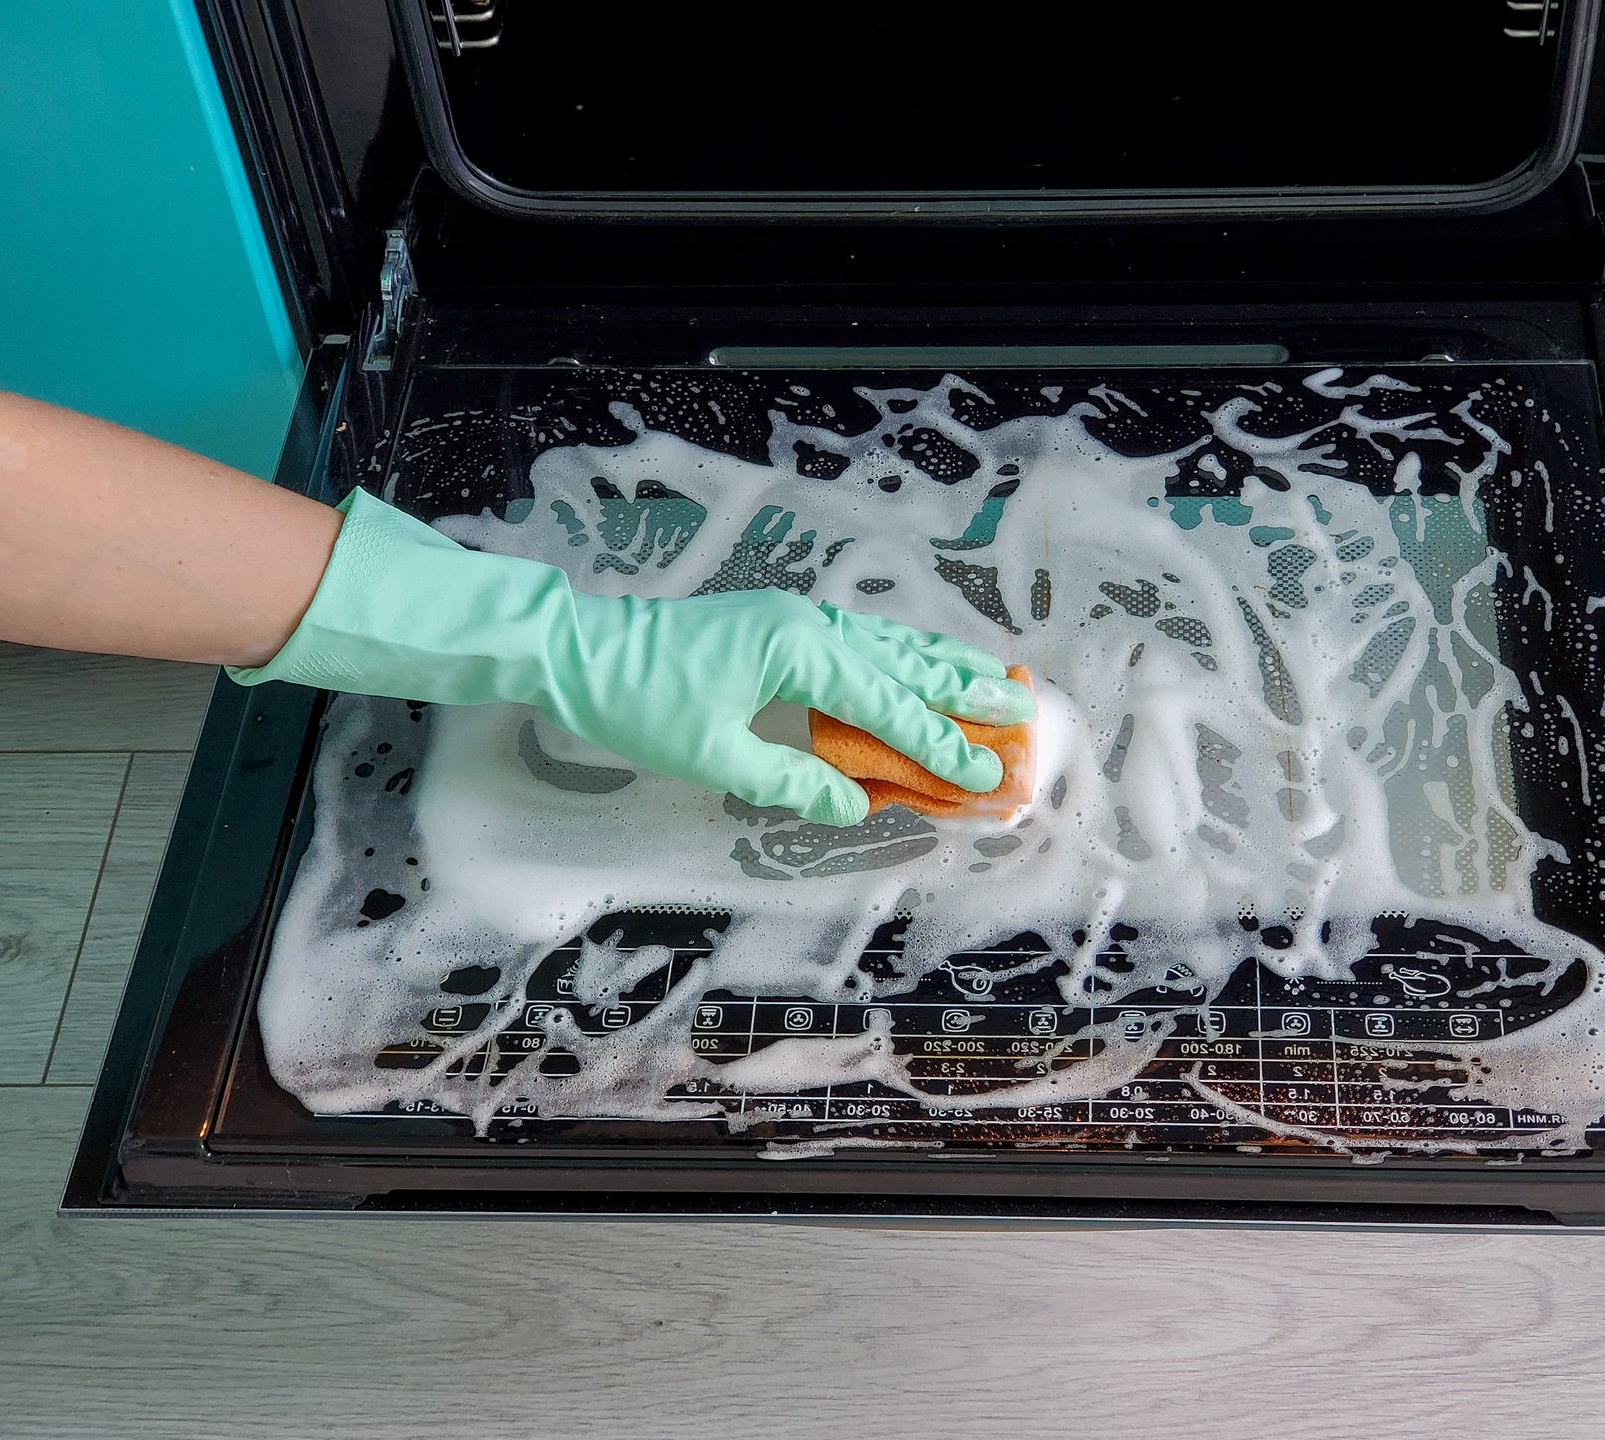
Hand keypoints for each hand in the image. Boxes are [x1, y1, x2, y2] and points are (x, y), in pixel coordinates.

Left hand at [230, 490, 1034, 823]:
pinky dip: (901, 657)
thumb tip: (852, 801)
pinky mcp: (780, 624)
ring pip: (888, 644)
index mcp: (797, 651)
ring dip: (943, 664)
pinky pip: (860, 641)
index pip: (888, 703)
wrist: (578, 647)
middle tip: (1026, 710)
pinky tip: (920, 666)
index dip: (940, 742)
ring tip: (997, 679)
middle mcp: (807, 625)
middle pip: (905, 660)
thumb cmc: (638, 699)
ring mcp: (795, 619)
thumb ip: (790, 778)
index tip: (987, 773)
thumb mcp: (712, 754)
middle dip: (967, 689)